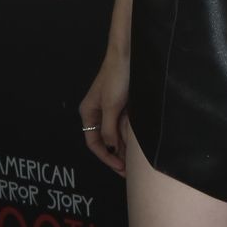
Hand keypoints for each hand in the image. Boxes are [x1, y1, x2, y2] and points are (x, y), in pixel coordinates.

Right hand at [79, 50, 129, 175]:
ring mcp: (110, 110)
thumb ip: (109, 128)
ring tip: (134, 162)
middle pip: (105, 141)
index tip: (120, 168)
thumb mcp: (112, 106)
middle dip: (116, 156)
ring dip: (124, 147)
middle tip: (128, 171)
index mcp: (88, 113)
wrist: (128, 55)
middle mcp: (98, 113)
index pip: (93, 143)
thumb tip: (110, 147)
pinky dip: (129, 136)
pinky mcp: (123, 106)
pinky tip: (137, 145)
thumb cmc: (116, 77)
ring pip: (115, 135)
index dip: (106, 158)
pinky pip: (124, 126)